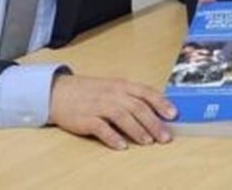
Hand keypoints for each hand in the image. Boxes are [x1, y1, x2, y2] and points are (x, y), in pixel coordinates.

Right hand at [48, 73, 176, 149]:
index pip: (146, 92)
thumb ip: (132, 96)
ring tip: (148, 141)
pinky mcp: (85, 119)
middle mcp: (112, 94)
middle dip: (154, 122)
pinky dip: (112, 137)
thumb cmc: (90, 91)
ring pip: (122, 117)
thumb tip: (156, 109)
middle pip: (138, 107)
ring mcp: (98, 106)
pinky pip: (101, 128)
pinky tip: (122, 146)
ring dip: (137, 130)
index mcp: (122, 85)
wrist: (58, 92)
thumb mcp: (113, 87)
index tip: (173, 114)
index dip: (161, 103)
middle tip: (165, 136)